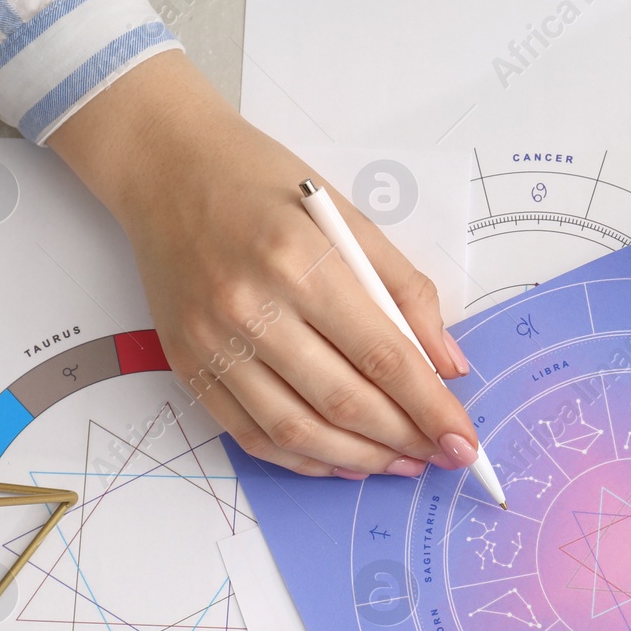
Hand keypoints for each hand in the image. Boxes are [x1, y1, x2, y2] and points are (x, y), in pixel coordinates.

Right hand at [49, 51, 478, 477]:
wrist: (167, 168)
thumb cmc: (265, 186)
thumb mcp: (350, 219)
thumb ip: (406, 293)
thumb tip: (449, 367)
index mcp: (302, 262)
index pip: (383, 356)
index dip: (430, 408)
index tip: (463, 441)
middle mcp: (252, 308)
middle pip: (343, 402)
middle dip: (404, 439)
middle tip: (439, 454)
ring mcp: (213, 342)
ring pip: (298, 431)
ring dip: (358, 460)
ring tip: (399, 462)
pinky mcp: (186, 365)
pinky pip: (251, 435)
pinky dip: (303, 459)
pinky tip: (342, 460)